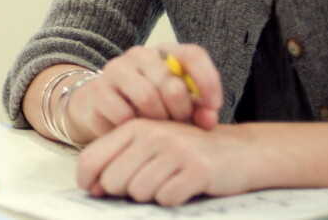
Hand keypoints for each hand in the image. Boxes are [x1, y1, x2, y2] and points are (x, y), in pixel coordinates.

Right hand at [65, 44, 221, 144]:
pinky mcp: (98, 89)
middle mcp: (140, 55)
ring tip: (158, 130)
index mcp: (165, 53)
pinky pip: (123, 113)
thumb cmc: (145, 108)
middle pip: (171, 82)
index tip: (213, 107)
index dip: (207, 81)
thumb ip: (196, 110)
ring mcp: (116, 69)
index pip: (192, 55)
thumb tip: (210, 119)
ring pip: (147, 97)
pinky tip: (135, 131)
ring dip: (157, 120)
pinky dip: (134, 128)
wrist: (98, 109)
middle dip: (181, 110)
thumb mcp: (175, 106)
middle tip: (179, 125)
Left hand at [77, 119, 256, 205]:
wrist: (242, 151)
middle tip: (150, 183)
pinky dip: (175, 199)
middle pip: (112, 181)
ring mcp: (176, 150)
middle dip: (126, 192)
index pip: (91, 157)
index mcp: (136, 127)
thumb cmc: (190, 152)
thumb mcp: (152, 147)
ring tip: (171, 182)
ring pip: (139, 193)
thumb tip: (93, 187)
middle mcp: (154, 134)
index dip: (86, 180)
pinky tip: (187, 187)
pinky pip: (168, 199)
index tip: (92, 191)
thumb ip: (121, 161)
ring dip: (153, 195)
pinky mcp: (198, 168)